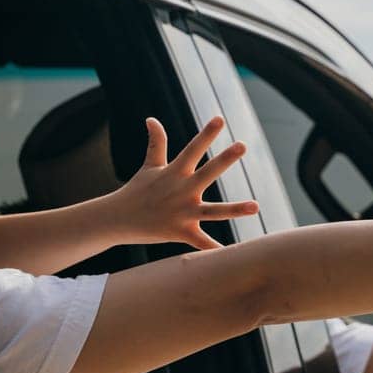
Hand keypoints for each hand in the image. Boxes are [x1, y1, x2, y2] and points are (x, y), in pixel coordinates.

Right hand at [104, 117, 259, 249]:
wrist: (116, 219)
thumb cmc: (136, 191)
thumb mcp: (149, 166)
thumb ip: (156, 143)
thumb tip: (151, 118)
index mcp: (175, 172)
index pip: (193, 149)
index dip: (206, 133)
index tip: (220, 118)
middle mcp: (181, 190)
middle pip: (207, 173)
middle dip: (224, 160)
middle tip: (242, 146)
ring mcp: (181, 212)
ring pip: (213, 211)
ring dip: (234, 210)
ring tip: (256, 206)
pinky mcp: (180, 232)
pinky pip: (201, 243)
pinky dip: (213, 249)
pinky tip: (231, 254)